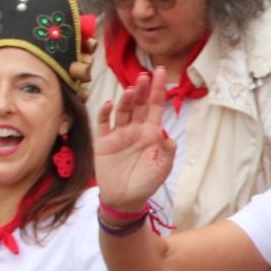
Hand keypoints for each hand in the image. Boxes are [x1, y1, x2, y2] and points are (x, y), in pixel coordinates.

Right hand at [94, 68, 176, 213]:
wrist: (124, 199)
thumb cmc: (146, 183)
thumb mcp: (162, 168)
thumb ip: (166, 150)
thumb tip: (165, 132)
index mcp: (151, 133)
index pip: (156, 106)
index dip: (159, 89)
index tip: (162, 71)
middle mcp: (135, 129)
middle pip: (140, 104)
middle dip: (143, 89)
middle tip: (145, 75)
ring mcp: (119, 133)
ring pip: (123, 110)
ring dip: (127, 99)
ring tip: (132, 90)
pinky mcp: (104, 141)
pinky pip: (104, 123)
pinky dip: (105, 112)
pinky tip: (109, 104)